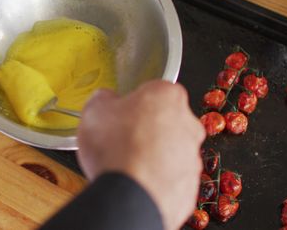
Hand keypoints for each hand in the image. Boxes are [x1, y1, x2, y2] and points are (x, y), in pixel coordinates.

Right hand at [77, 81, 205, 229]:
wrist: (130, 196)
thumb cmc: (116, 148)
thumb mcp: (94, 110)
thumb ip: (103, 99)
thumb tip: (105, 100)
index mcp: (167, 96)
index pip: (153, 91)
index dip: (134, 102)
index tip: (120, 112)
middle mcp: (188, 124)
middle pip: (165, 121)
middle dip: (146, 129)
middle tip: (120, 139)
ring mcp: (192, 158)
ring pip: (169, 152)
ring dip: (151, 156)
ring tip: (124, 166)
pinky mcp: (189, 186)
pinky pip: (169, 179)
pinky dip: (155, 181)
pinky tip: (134, 183)